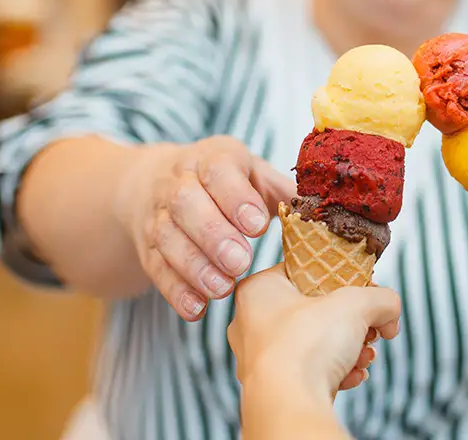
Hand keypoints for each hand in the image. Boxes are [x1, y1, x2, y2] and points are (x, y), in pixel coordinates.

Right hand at [120, 136, 295, 321]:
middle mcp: (178, 182)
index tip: (258, 226)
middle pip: (186, 203)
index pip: (218, 170)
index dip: (236, 197)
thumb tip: (320, 213)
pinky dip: (175, 290)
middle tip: (240, 262)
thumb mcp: (254, 174)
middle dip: (213, 234)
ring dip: (194, 265)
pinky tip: (197, 308)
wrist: (155, 182)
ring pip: (167, 237)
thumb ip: (285, 192)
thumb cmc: (224, 182)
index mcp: (212, 158)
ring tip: (222, 288)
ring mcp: (158, 214)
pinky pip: (155, 267)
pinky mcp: (147, 247)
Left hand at [229, 265, 401, 395]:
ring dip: (349, 348)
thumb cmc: (304, 347)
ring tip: (366, 354)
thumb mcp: (355, 304)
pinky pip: (312, 371)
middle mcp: (252, 323)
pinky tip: (353, 374)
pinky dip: (337, 371)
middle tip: (372, 325)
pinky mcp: (276, 387)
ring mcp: (263, 358)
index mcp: (259, 290)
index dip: (341, 277)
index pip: (305, 270)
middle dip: (352, 320)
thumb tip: (390, 307)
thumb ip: (380, 298)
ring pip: (316, 344)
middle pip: (315, 310)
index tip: (364, 287)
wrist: (290, 406)